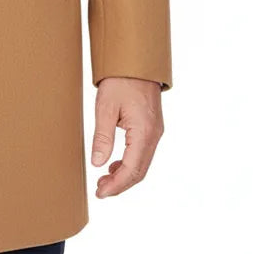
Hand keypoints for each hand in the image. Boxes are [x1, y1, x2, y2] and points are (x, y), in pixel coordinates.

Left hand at [90, 77, 164, 197]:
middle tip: (99, 190)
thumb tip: (98, 164)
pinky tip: (114, 164)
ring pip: (142, 163)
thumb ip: (102, 137)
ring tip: (103, 180)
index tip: (100, 193)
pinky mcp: (152, 127)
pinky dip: (129, 163)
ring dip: (124, 175)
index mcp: (144, 132)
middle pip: (140, 171)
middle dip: (120, 185)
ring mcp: (155, 131)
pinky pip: (143, 153)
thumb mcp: (105, 107)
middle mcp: (154, 135)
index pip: (132, 170)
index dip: (116, 186)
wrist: (136, 60)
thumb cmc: (121, 79)